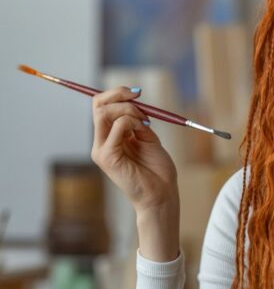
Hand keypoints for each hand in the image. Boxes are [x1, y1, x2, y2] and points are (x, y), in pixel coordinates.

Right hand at [91, 86, 177, 213]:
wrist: (161, 195)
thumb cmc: (157, 171)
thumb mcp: (148, 138)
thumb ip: (137, 121)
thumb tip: (132, 100)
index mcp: (109, 138)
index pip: (101, 107)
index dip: (116, 94)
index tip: (137, 93)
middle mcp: (101, 143)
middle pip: (97, 105)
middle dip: (118, 95)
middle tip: (139, 97)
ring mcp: (101, 150)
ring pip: (104, 113)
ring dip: (128, 109)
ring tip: (145, 120)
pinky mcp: (107, 157)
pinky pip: (117, 126)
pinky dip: (132, 122)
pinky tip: (143, 131)